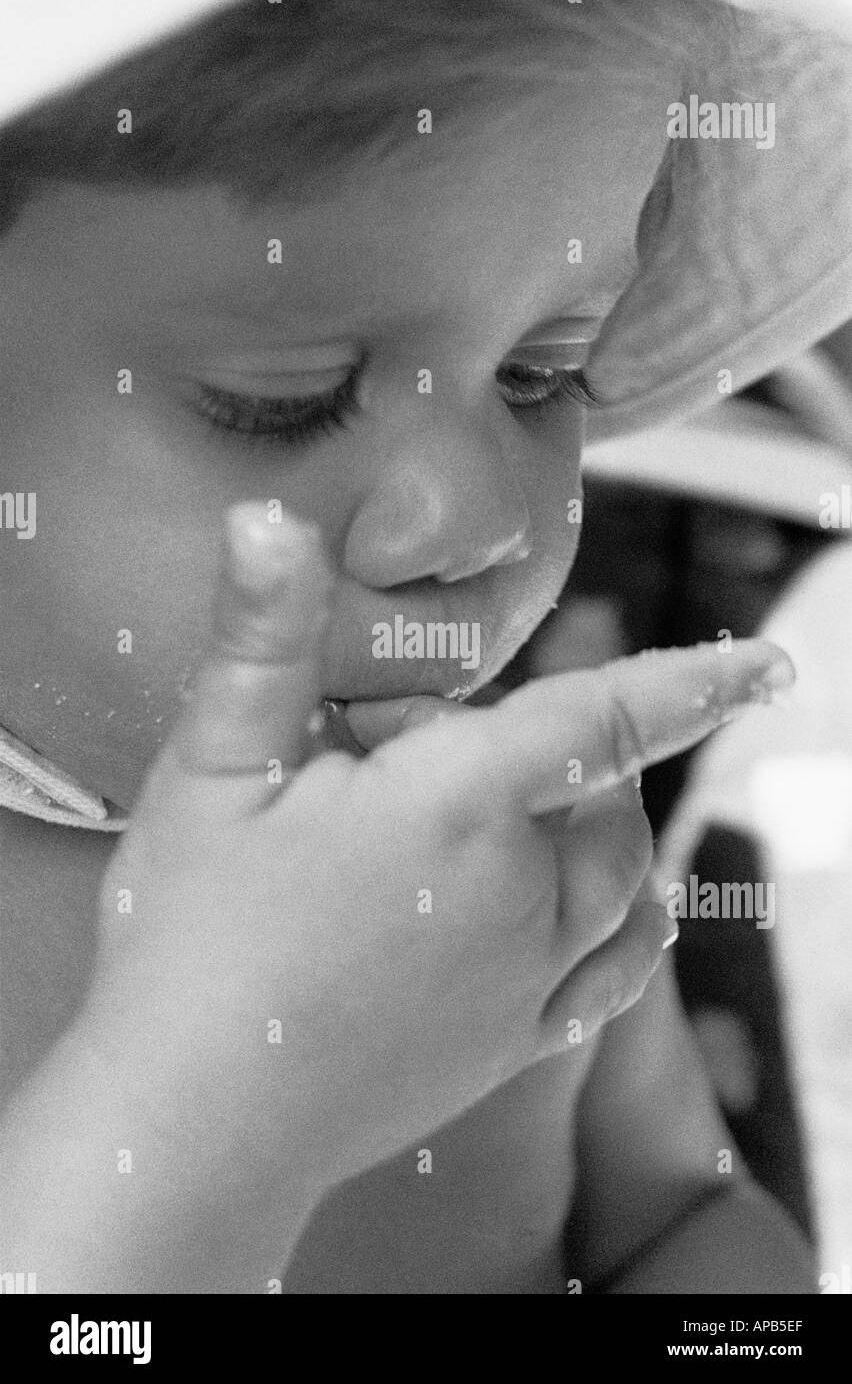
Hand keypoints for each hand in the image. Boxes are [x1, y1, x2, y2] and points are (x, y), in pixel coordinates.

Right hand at [93, 503, 794, 1193]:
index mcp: (457, 807)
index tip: (767, 665)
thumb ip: (262, 638)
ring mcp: (529, 979)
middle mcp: (522, 893)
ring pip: (622, 880)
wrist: (192, 1122)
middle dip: (538, 751)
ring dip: (591, 829)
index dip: (691, 683)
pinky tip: (605, 913)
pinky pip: (617, 974)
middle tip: (403, 761)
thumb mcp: (211, 769)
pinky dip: (628, 926)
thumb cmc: (189, 938)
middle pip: (598, 793)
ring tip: (500, 815)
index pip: (603, 719)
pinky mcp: (516, 1046)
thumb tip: (270, 515)